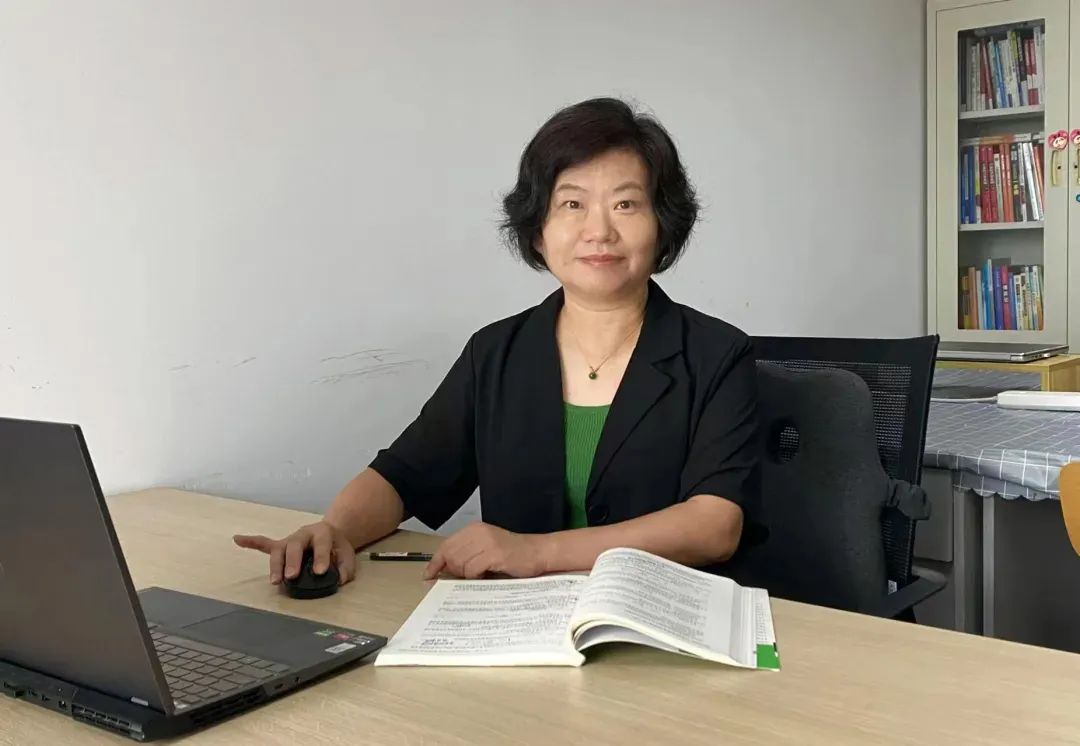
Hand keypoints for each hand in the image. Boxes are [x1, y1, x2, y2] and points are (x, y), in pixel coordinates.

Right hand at [233, 521, 355, 585]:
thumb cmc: (337, 547)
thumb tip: (339, 580)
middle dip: (292, 562)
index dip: (321, 557)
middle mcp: (303, 534)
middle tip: (292, 576)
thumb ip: (345, 569)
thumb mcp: (348, 555)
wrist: (331, 533)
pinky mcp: (281, 546)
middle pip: (294, 546)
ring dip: (276, 565)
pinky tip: (237, 539)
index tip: (320, 571)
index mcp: (322, 533)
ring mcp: (290, 540)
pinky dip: (251, 542)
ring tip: (275, 580)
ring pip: (278, 550)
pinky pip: (264, 543)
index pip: (321, 544)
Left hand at [424, 522, 549, 579]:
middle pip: (450, 555)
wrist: (538, 552)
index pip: (446, 545)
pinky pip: (473, 569)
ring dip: (466, 575)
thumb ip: (468, 553)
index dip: (435, 562)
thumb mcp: (487, 548)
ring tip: (479, 576)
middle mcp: (478, 532)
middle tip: (466, 578)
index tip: (428, 575)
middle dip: (454, 571)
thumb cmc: (513, 554)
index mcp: (474, 529)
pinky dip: (476, 577)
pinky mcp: (495, 554)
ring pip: (460, 563)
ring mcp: (487, 542)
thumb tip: (445, 569)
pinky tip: (486, 577)